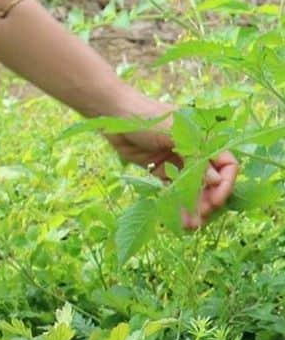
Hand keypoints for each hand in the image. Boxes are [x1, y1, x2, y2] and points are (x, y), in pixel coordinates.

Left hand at [105, 101, 237, 229]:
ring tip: (190, 226)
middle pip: (211, 181)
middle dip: (208, 200)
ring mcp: (178, 162)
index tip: (216, 200)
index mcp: (203, 138)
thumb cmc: (145, 116)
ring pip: (193, 189)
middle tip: (202, 217)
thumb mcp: (173, 134)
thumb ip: (194, 157)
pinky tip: (179, 220)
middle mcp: (193, 151)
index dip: (225, 183)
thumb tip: (217, 181)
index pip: (226, 163)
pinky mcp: (162, 171)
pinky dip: (178, 205)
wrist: (112, 113)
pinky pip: (174, 191)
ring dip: (193, 207)